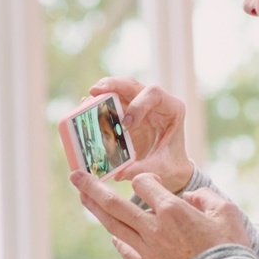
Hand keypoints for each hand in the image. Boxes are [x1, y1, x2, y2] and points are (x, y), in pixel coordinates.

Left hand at [72, 171, 248, 258]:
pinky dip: (117, 241)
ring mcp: (147, 251)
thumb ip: (205, 197)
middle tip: (75, 176)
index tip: (146, 182)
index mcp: (172, 210)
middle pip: (114, 204)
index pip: (144, 184)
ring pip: (114, 226)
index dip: (143, 180)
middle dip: (92, 187)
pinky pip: (125, 251)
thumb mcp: (227, 213)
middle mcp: (154, 228)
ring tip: (82, 197)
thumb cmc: (230, 249)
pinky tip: (112, 235)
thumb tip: (188, 198)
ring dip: (95, 210)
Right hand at [88, 77, 193, 191]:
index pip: (154, 94)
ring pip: (121, 88)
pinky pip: (112, 101)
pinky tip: (87, 107)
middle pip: (133, 85)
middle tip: (95, 92)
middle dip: (113, 85)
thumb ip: (144, 169)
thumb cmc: (171, 164)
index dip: (138, 104)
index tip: (126, 124)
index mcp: (171, 109)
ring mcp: (140, 104)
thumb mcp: (162, 168)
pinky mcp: (127, 111)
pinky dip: (100, 103)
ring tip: (88, 97)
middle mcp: (155, 102)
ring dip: (103, 90)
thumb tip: (119, 173)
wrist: (170, 167)